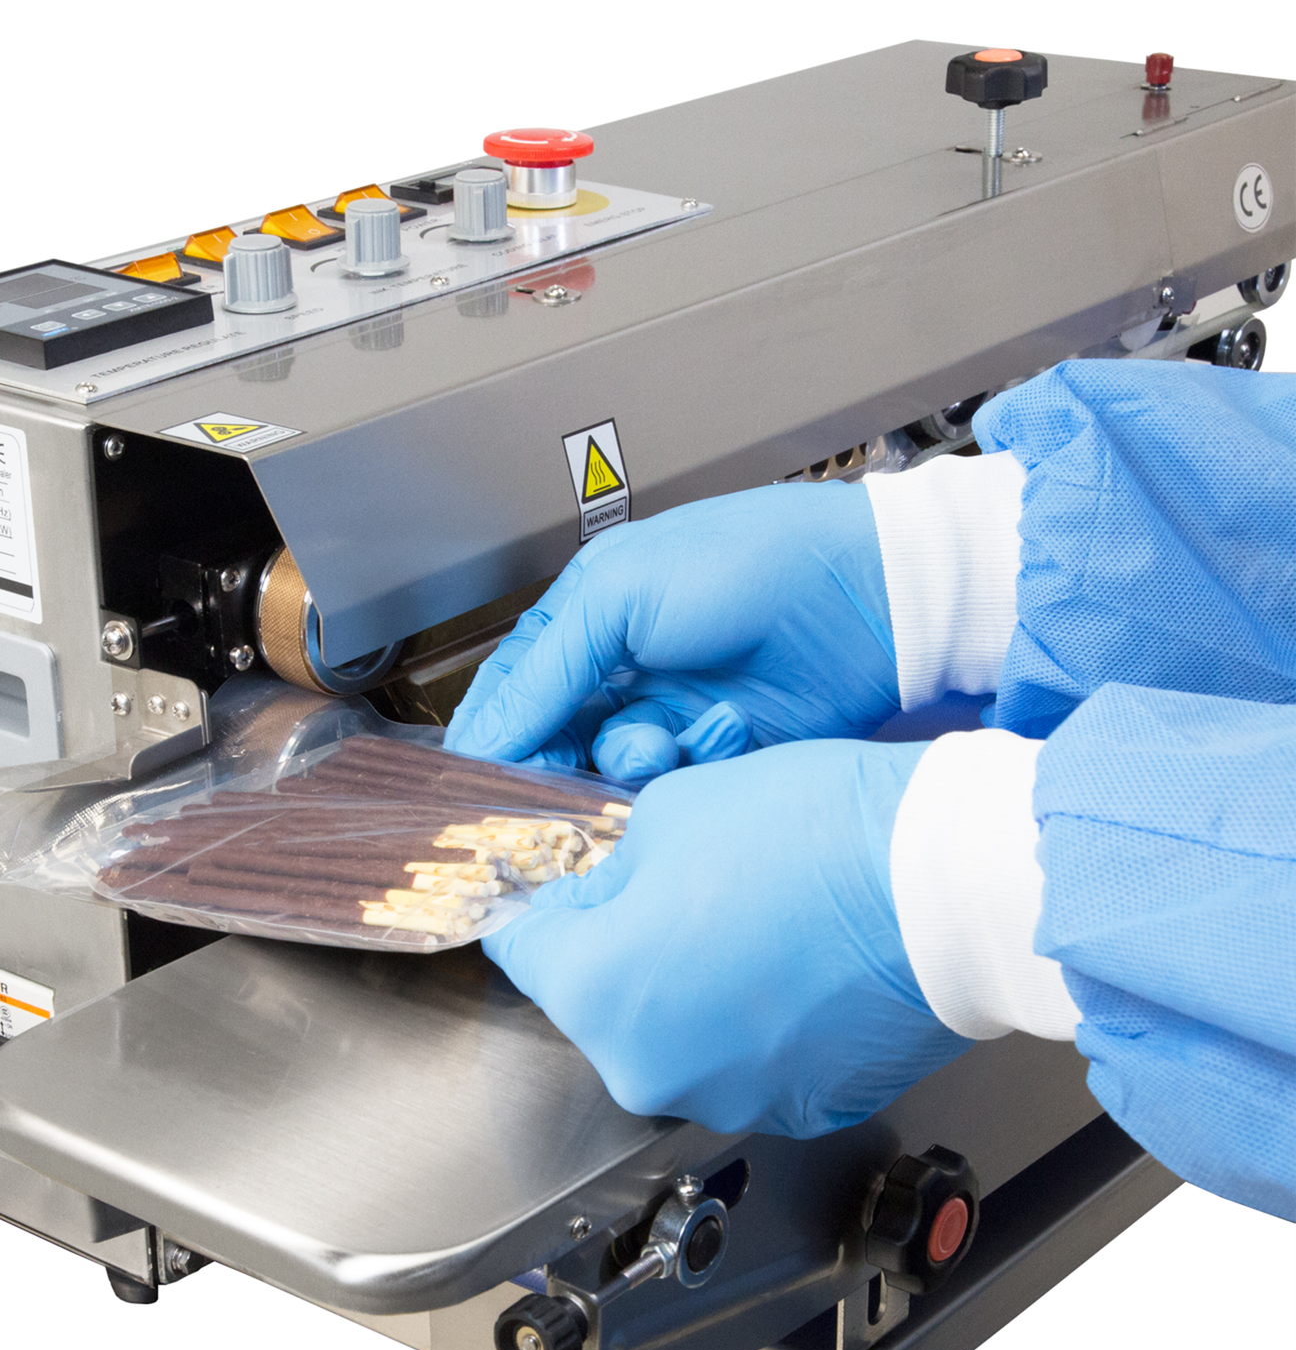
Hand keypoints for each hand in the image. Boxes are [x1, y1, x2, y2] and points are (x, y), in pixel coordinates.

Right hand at [446, 482, 898, 780]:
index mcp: (588, 614)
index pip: (514, 686)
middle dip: (553, 760)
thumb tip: (482, 737)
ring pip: (604, 769)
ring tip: (657, 742)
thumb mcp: (621, 595)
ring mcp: (666, 713)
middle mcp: (621, 668)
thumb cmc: (751, 563)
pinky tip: (707, 738)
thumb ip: (543, 670)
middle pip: (552, 738)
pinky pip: (664, 786)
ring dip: (624, 762)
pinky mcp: (711, 755)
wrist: (869, 598)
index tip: (479, 777)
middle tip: (559, 776)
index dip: (494, 731)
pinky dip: (680, 769)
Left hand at [481, 739, 970, 1136]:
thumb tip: (603, 892)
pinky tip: (797, 961)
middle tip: (681, 886)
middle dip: (626, 945)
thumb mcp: (672, 810)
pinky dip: (757, 1020)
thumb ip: (614, 867)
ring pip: (677, 1036)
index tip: (567, 885)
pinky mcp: (801, 1110)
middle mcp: (650, 1071)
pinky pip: (746, 1060)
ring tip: (755, 919)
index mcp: (599, 993)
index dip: (545, 903)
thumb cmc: (818, 837)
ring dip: (694, 987)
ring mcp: (728, 1099)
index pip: (524, 948)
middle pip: (602, 1001)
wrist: (954, 887)